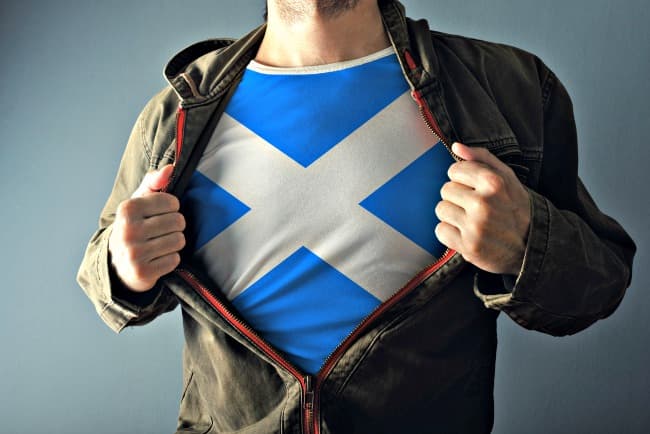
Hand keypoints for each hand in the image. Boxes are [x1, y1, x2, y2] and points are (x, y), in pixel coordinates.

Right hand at [108, 165, 185, 291]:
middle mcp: (128, 230)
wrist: (116, 264)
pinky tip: (157, 258)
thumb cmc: (133, 226)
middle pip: (178, 222)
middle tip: (161, 231)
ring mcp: (134, 253)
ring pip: (178, 241)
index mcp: (127, 209)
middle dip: (175, 226)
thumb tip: (170, 169)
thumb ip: (154, 182)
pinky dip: (170, 259)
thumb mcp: (138, 202)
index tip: (160, 213)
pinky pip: (174, 260)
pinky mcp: (143, 272)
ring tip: (159, 244)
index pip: (172, 202)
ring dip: (174, 243)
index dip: (172, 208)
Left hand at [434, 142, 529, 275]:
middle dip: (457, 197)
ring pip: (441, 209)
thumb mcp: (507, 177)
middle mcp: (483, 203)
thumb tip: (456, 146)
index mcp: (493, 182)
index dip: (462, 178)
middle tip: (475, 206)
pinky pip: (440, 230)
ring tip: (470, 219)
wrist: (531, 246)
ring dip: (452, 214)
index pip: (454, 170)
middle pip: (446, 190)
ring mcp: (475, 226)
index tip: (474, 188)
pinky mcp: (468, 246)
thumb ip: (482, 158)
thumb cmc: (516, 208)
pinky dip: (450, 233)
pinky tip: (466, 233)